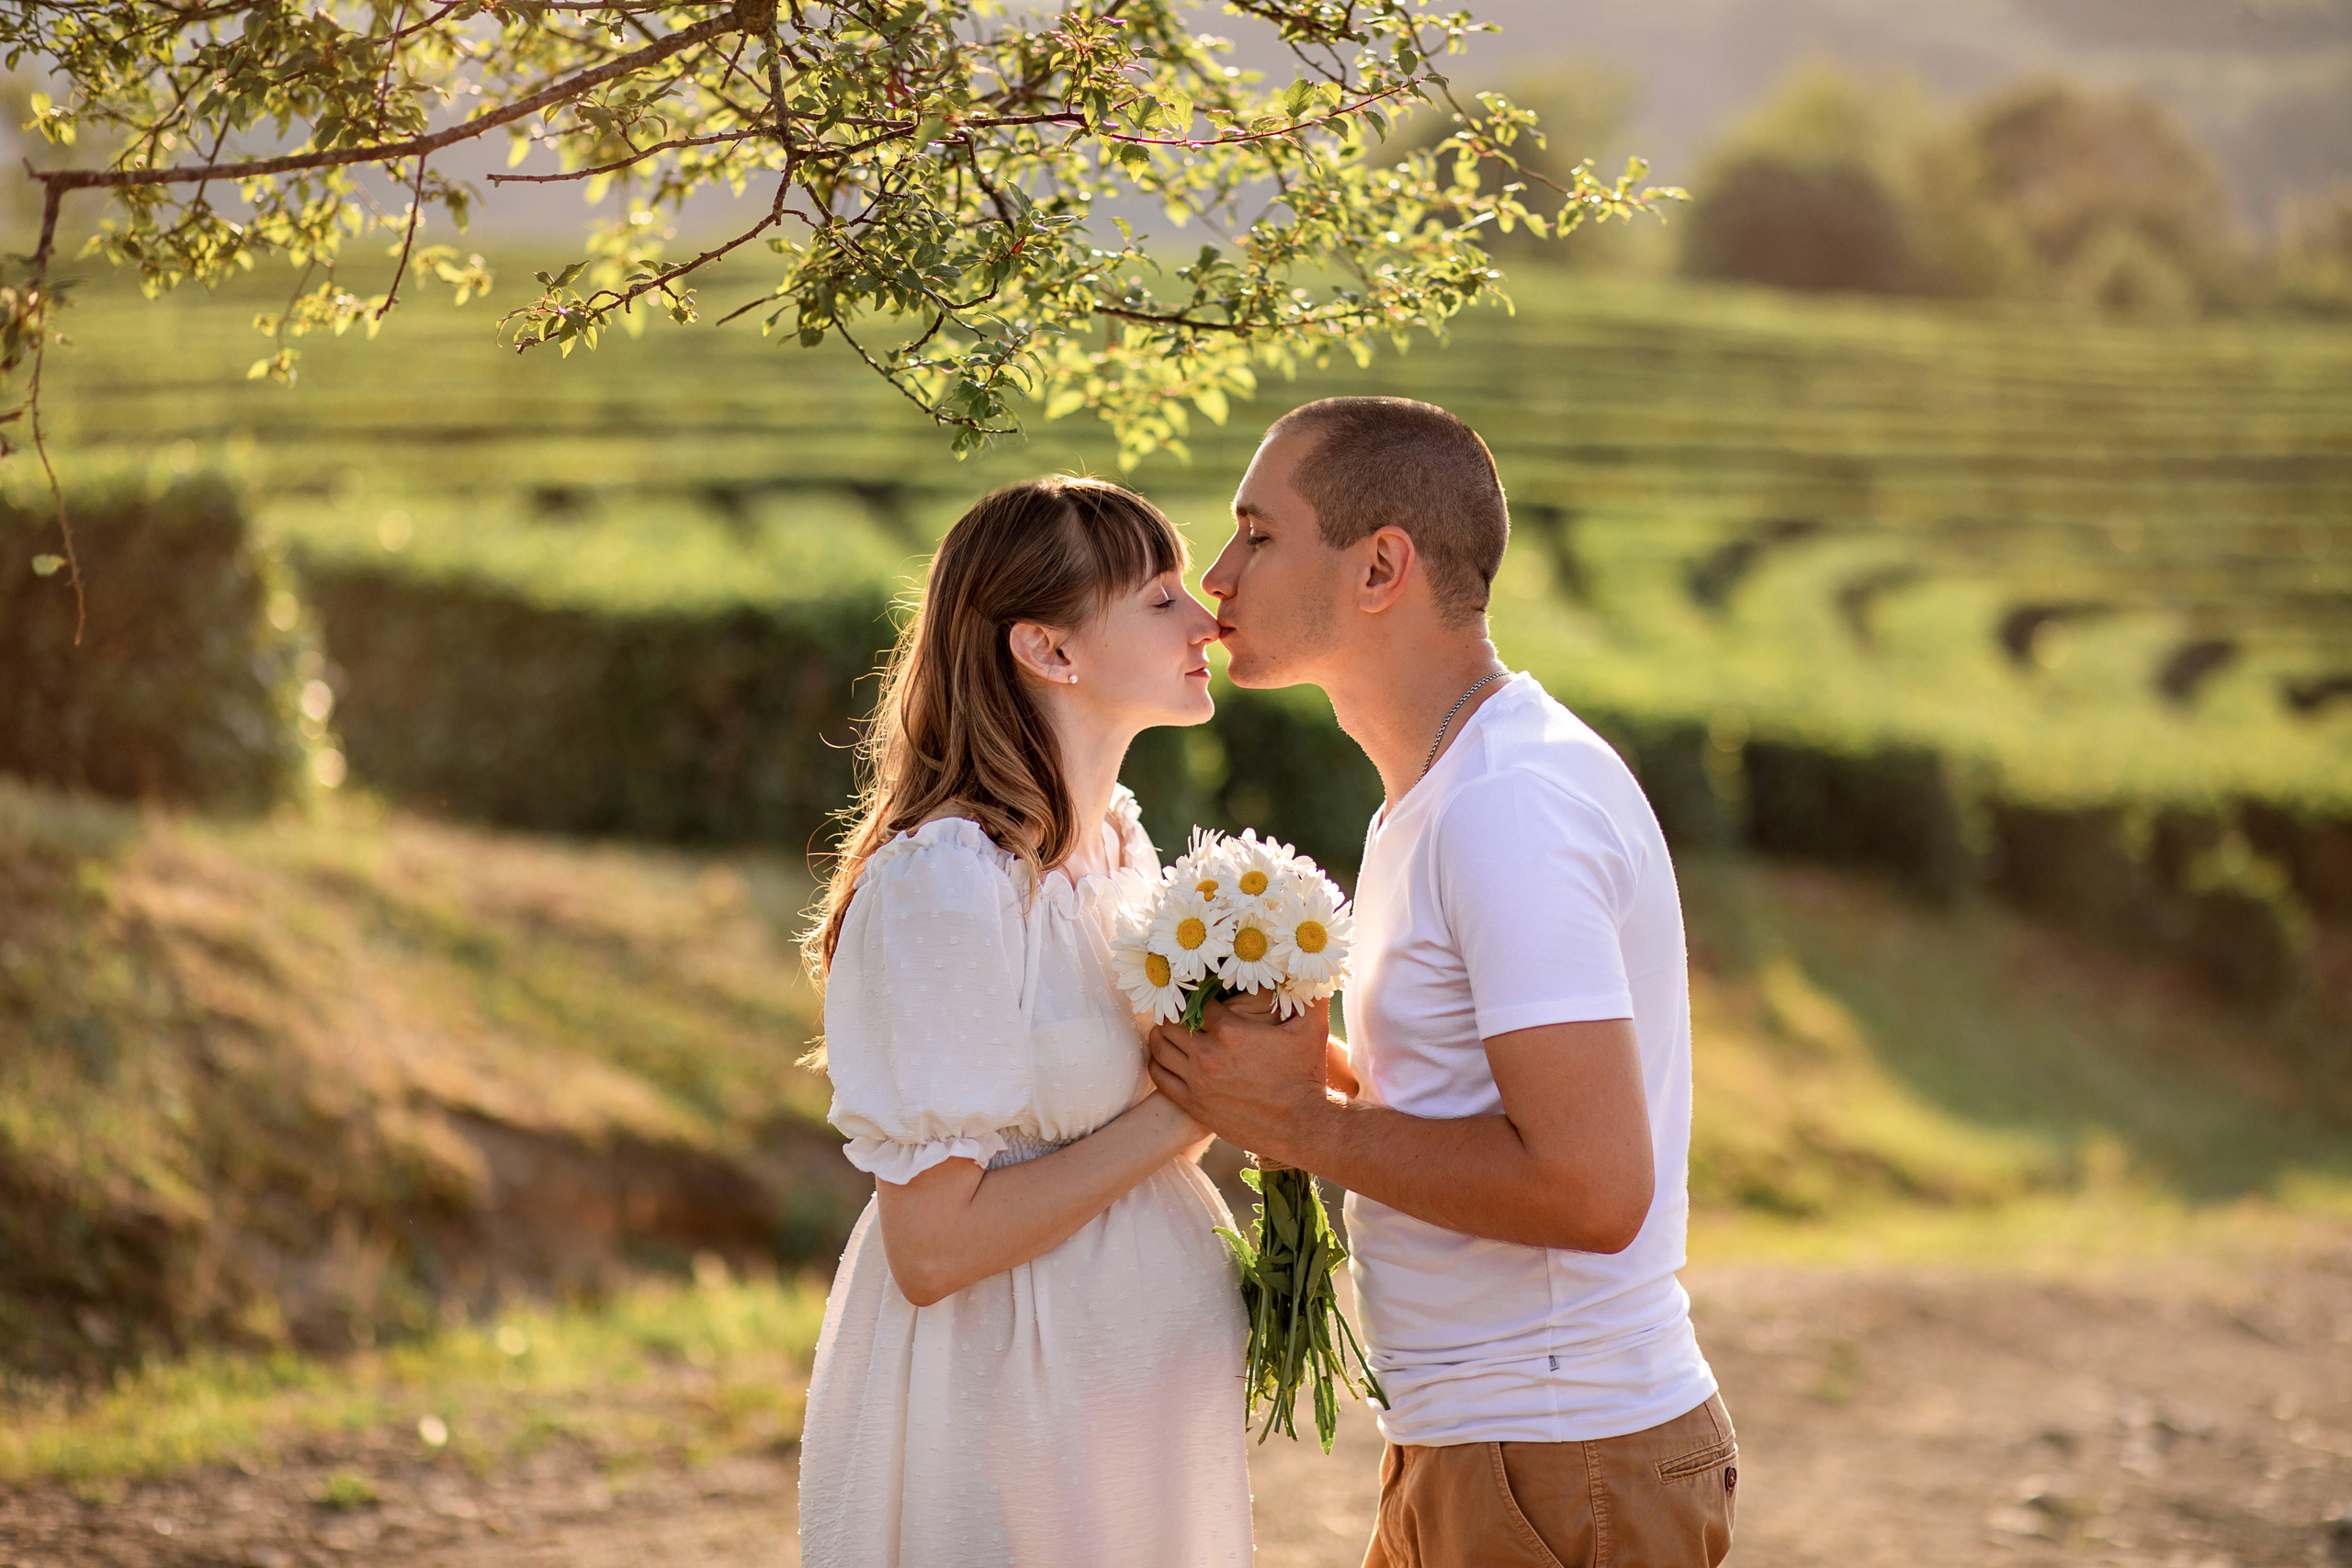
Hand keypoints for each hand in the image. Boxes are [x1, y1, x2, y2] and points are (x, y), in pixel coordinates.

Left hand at [1147, 992, 1334, 1163]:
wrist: (1302, 1125)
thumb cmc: (1306, 1074)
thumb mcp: (1312, 1028)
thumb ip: (1309, 994)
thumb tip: (1309, 970)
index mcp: (1230, 1031)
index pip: (1196, 1000)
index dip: (1197, 993)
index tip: (1202, 993)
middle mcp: (1207, 1054)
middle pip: (1170, 1022)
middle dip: (1176, 1013)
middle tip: (1184, 1011)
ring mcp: (1197, 1081)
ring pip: (1160, 1047)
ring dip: (1162, 1035)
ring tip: (1172, 1031)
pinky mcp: (1193, 1104)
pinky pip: (1160, 1077)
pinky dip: (1159, 1062)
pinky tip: (1167, 1057)